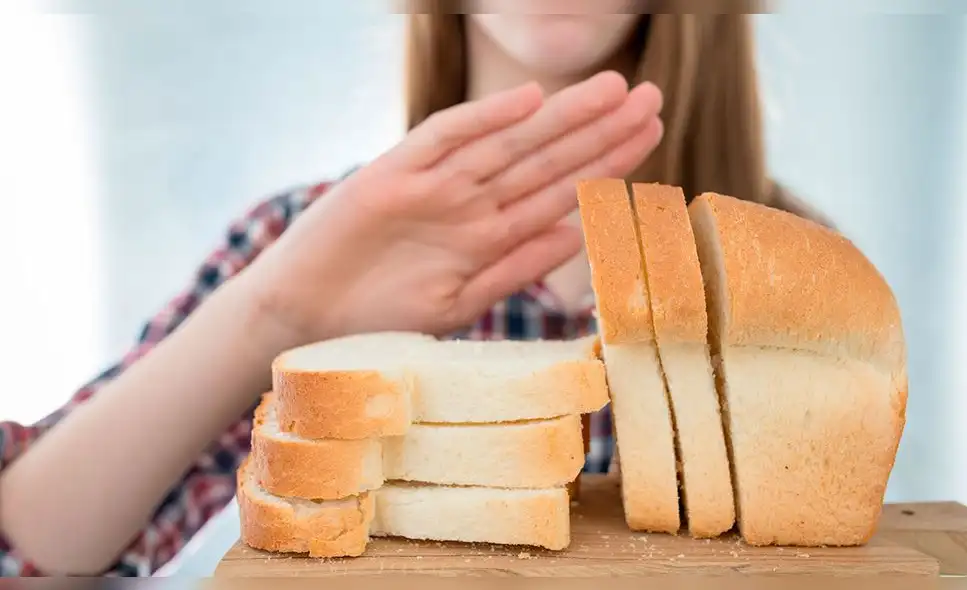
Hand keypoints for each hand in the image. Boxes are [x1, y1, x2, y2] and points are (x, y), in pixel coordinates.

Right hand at [245, 71, 663, 344]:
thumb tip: (575, 235)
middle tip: (653, 98)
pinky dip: (481, 121)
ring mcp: (433, 186)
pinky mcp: (390, 176)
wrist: (304, 320)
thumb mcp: (458, 302)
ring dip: (560, 119)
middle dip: (599, 130)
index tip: (652, 138)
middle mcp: (469, 202)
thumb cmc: (378, 318)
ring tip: (613, 92)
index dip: (607, 163)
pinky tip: (527, 100)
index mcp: (489, 233)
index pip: (560, 190)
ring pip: (508, 143)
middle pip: (545, 158)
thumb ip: (513, 269)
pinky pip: (442, 141)